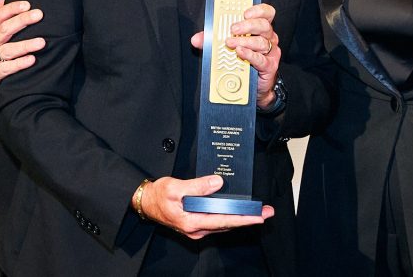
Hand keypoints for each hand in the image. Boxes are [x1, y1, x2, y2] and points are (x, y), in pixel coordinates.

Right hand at [0, 0, 45, 91]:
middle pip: (5, 29)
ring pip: (7, 50)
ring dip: (25, 45)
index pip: (0, 15)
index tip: (28, 4)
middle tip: (39, 15)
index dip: (12, 8)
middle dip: (22, 21)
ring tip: (41, 42)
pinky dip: (19, 64)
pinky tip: (32, 59)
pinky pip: (6, 69)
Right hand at [135, 175, 273, 238]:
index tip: (259, 215)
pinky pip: (217, 222)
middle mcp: (196, 229)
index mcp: (192, 222)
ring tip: (258, 211)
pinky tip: (237, 211)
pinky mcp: (196, 224)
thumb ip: (197, 186)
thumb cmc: (158, 195)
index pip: (223, 221)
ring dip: (241, 217)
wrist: (145, 203)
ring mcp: (197, 228)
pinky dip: (229, 217)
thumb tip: (218, 183)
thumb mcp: (175, 187)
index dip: (243, 218)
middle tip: (267, 212)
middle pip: (227, 224)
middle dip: (248, 218)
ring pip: (223, 224)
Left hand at [190, 3, 280, 108]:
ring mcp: (270, 52)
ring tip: (230, 43)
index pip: (265, 13)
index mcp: (259, 28)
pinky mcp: (269, 66)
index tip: (245, 12)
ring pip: (261, 42)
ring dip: (245, 41)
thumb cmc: (242, 61)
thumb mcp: (226, 47)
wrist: (251, 86)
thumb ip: (212, 40)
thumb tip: (197, 39)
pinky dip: (249, 55)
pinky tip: (240, 53)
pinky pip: (261, 58)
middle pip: (263, 25)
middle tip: (233, 29)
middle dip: (247, 25)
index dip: (257, 10)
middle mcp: (267, 37)